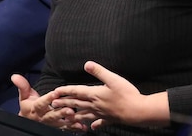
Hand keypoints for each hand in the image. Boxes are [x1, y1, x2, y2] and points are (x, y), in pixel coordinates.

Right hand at [11, 74, 87, 131]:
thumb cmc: (29, 106)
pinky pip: (66, 129)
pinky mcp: (57, 127)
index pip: (41, 103)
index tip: (54, 94)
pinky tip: (81, 127)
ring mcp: (51, 124)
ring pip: (60, 123)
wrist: (29, 122)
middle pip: (53, 115)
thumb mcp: (24, 96)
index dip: (48, 99)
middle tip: (70, 110)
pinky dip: (74, 128)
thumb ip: (22, 86)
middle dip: (61, 113)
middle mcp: (44, 117)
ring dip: (69, 121)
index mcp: (36, 108)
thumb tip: (15, 76)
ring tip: (76, 118)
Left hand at [50, 62, 169, 129]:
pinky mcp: (109, 119)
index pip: (76, 91)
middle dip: (64, 103)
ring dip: (74, 114)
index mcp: (95, 94)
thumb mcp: (113, 79)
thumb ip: (99, 72)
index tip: (55, 92)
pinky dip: (94, 124)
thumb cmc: (126, 94)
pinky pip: (99, 123)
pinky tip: (90, 127)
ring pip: (84, 114)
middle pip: (77, 103)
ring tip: (66, 116)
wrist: (138, 111)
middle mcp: (95, 105)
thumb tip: (86, 64)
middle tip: (53, 104)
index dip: (65, 91)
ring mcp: (102, 113)